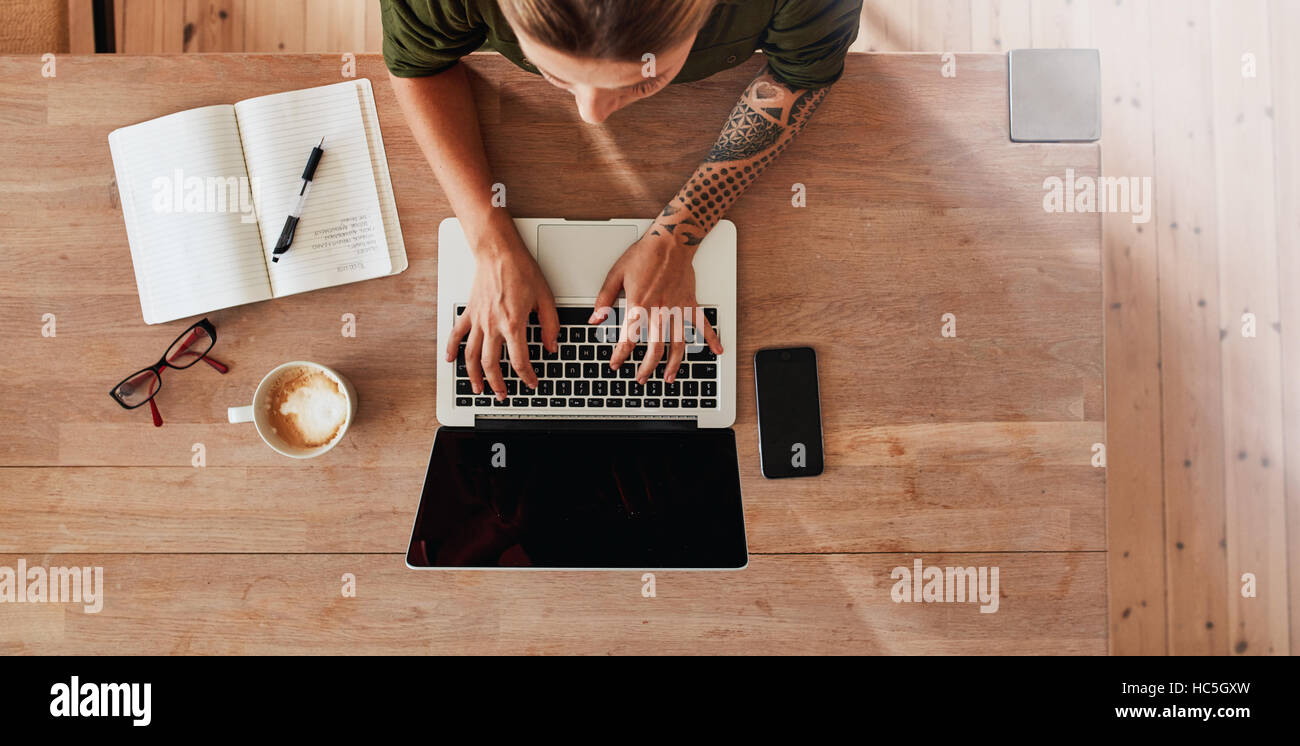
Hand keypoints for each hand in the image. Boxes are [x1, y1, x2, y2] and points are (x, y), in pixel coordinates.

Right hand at [445, 227, 558, 399]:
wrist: (498, 252)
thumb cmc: (520, 270)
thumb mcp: (545, 298)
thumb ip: (550, 325)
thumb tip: (551, 345)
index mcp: (513, 323)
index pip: (520, 360)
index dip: (527, 376)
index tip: (532, 382)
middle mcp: (493, 325)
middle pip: (491, 364)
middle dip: (498, 384)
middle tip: (503, 394)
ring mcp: (478, 320)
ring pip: (472, 355)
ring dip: (474, 375)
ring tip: (479, 388)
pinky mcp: (469, 312)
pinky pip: (457, 334)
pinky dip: (452, 349)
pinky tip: (450, 361)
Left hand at [592, 227, 722, 382]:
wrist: (671, 240)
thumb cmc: (644, 254)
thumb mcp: (616, 275)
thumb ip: (604, 300)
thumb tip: (594, 319)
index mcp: (639, 305)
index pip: (628, 339)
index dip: (620, 355)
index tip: (615, 364)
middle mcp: (660, 311)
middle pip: (655, 349)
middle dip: (647, 368)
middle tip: (641, 378)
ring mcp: (678, 309)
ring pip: (679, 344)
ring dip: (675, 364)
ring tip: (669, 378)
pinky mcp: (691, 303)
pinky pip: (703, 324)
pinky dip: (712, 338)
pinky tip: (716, 351)